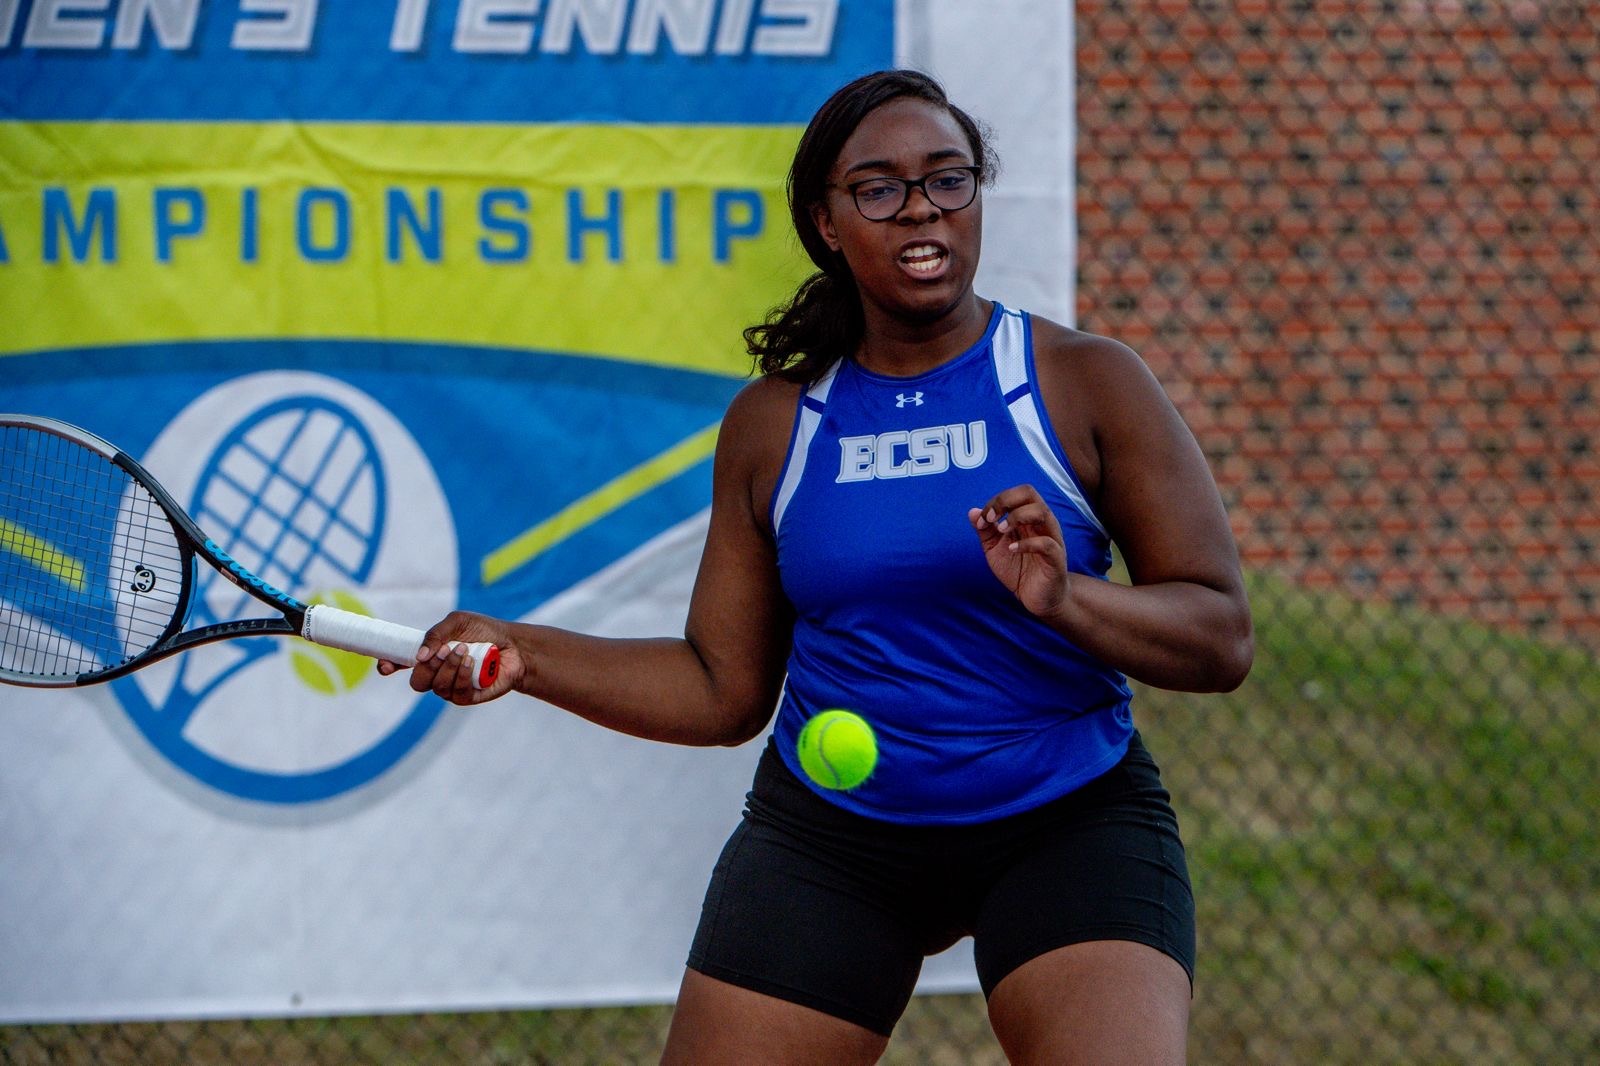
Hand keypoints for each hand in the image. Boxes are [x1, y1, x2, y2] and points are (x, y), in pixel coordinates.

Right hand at [375, 610, 524, 705]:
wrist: (514, 645)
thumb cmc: (484, 631)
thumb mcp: (458, 622)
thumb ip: (436, 633)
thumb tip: (419, 655)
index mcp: (428, 655)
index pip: (400, 663)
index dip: (388, 666)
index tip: (385, 665)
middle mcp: (436, 674)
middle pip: (417, 682)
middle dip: (427, 667)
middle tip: (444, 650)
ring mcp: (450, 687)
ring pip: (436, 686)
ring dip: (449, 667)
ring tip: (465, 651)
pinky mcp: (466, 697)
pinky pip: (455, 693)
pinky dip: (462, 675)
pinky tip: (472, 662)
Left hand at [968, 484, 1070, 621]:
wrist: (1037, 598)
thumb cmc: (1019, 570)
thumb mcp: (995, 550)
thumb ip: (985, 531)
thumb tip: (972, 512)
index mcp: (1029, 518)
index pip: (1016, 493)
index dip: (996, 501)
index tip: (982, 519)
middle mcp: (1042, 523)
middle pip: (1029, 493)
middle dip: (1005, 500)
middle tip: (991, 519)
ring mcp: (1052, 539)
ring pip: (1041, 512)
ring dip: (1016, 517)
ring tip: (1001, 531)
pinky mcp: (1056, 558)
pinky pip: (1046, 543)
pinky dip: (1027, 543)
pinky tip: (1012, 550)